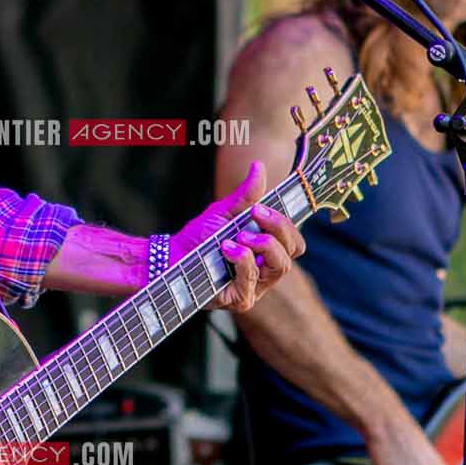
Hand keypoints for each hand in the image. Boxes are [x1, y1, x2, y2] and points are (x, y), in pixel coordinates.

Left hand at [174, 160, 303, 313]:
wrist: (171, 256)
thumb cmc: (200, 237)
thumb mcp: (225, 211)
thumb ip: (246, 194)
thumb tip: (258, 165)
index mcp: (268, 250)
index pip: (293, 239)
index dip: (285, 222)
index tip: (260, 207)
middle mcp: (266, 270)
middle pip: (294, 250)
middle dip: (278, 228)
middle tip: (254, 214)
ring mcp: (256, 286)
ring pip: (281, 266)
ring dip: (263, 244)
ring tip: (238, 235)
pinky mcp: (241, 299)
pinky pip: (253, 279)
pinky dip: (242, 259)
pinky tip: (226, 248)